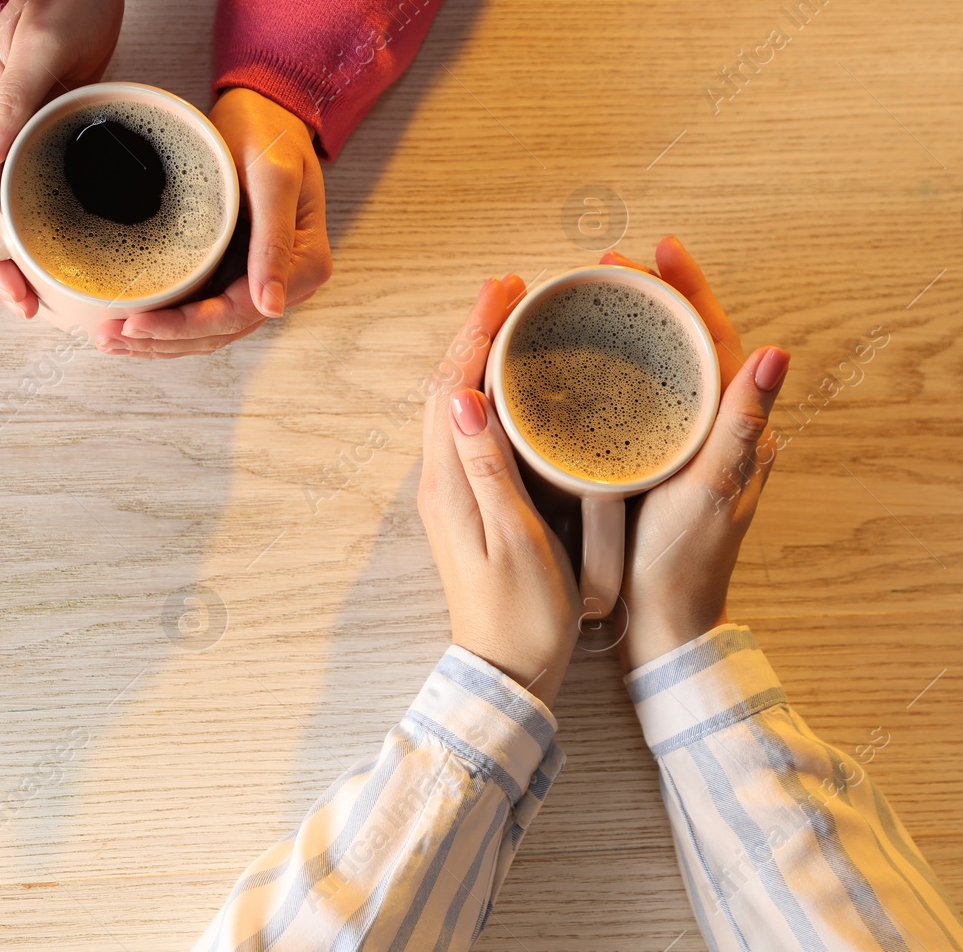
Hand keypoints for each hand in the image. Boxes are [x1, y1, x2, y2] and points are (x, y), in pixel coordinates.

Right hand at [0, 0, 123, 319]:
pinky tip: (66, 248)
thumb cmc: (61, 3)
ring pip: (7, 211)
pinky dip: (45, 224)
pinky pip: (36, 192)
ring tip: (46, 292)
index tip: (11, 293)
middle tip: (31, 308)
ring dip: (20, 253)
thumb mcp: (40, 48)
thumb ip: (10, 103)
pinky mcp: (44, 138)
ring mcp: (16, 141)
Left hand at [95, 88, 329, 356]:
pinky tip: (132, 326)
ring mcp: (259, 281)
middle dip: (163, 340)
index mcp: (303, 266)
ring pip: (208, 331)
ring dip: (159, 342)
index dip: (185, 327)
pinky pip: (202, 311)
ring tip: (110, 339)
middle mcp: (285, 283)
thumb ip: (274, 241)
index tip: (138, 324)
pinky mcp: (235, 273)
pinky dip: (167, 324)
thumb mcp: (273, 177)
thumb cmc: (271, 134)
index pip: (238, 313)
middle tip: (109, 337)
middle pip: (219, 331)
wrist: (267, 111)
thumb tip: (271, 308)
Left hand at [419, 275, 582, 707]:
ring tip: (514, 319)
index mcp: (449, 485)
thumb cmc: (521, 615)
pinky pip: (470, 429)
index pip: (450, 388)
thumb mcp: (514, 540)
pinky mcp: (469, 503)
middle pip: (447, 386)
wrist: (507, 672)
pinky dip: (488, 391)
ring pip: (456, 405)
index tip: (505, 291)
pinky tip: (515, 384)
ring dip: (479, 357)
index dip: (475, 334)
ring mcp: (452, 492)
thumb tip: (464, 397)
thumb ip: (488, 468)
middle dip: (475, 332)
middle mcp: (440, 482)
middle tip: (512, 290)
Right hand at [599, 239, 789, 670]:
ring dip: (638, 328)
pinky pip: (645, 400)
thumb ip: (742, 423)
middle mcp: (717, 431)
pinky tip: (592, 361)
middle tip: (611, 267)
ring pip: (667, 369)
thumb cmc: (685, 564)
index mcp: (738, 430)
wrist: (665, 625)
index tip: (660, 250)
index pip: (720, 339)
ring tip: (601, 297)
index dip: (691, 290)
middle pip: (691, 345)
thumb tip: (779, 352)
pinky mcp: (658, 463)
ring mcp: (687, 447)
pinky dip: (623, 369)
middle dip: (656, 298)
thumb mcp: (712, 489)